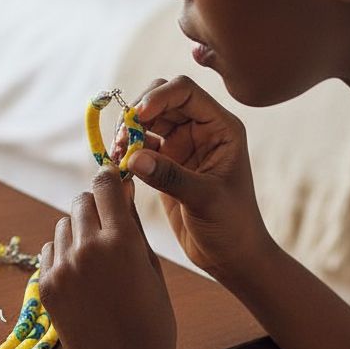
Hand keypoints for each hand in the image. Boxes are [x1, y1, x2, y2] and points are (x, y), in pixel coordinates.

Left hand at [39, 167, 178, 348]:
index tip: (111, 182)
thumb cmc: (151, 320)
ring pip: (63, 225)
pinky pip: (49, 250)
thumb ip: (133, 226)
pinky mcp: (46, 285)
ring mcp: (63, 267)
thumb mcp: (152, 269)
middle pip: (81, 201)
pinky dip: (62, 253)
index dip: (109, 180)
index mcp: (121, 241)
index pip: (105, 186)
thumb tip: (123, 190)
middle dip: (94, 206)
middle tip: (106, 224)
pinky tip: (80, 274)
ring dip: (78, 230)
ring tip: (95, 257)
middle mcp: (88, 248)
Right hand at [126, 75, 274, 282]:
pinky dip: (126, 150)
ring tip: (118, 153)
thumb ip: (170, 176)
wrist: (231, 256)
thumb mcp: (205, 200)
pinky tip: (119, 164)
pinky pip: (139, 144)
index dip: (157, 97)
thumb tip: (133, 156)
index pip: (185, 92)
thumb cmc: (231, 226)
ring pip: (146, 119)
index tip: (136, 118)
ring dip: (128, 131)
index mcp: (220, 128)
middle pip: (160, 98)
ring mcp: (182, 145)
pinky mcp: (165, 162)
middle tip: (123, 138)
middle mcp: (201, 130)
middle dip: (137, 113)